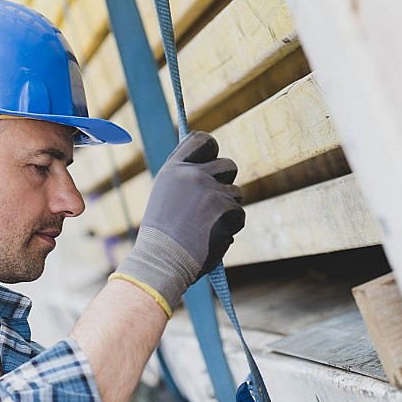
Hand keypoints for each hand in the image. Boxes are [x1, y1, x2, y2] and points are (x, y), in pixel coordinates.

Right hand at [111, 131, 244, 315]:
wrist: (162, 261)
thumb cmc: (162, 234)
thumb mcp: (165, 197)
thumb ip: (185, 178)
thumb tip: (209, 168)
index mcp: (174, 169)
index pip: (203, 140)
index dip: (211, 149)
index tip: (211, 159)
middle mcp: (193, 175)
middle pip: (228, 165)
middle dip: (226, 183)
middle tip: (214, 201)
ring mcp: (212, 191)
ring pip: (236, 193)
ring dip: (227, 209)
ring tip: (205, 226)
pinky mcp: (227, 210)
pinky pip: (240, 214)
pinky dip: (231, 227)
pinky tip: (212, 236)